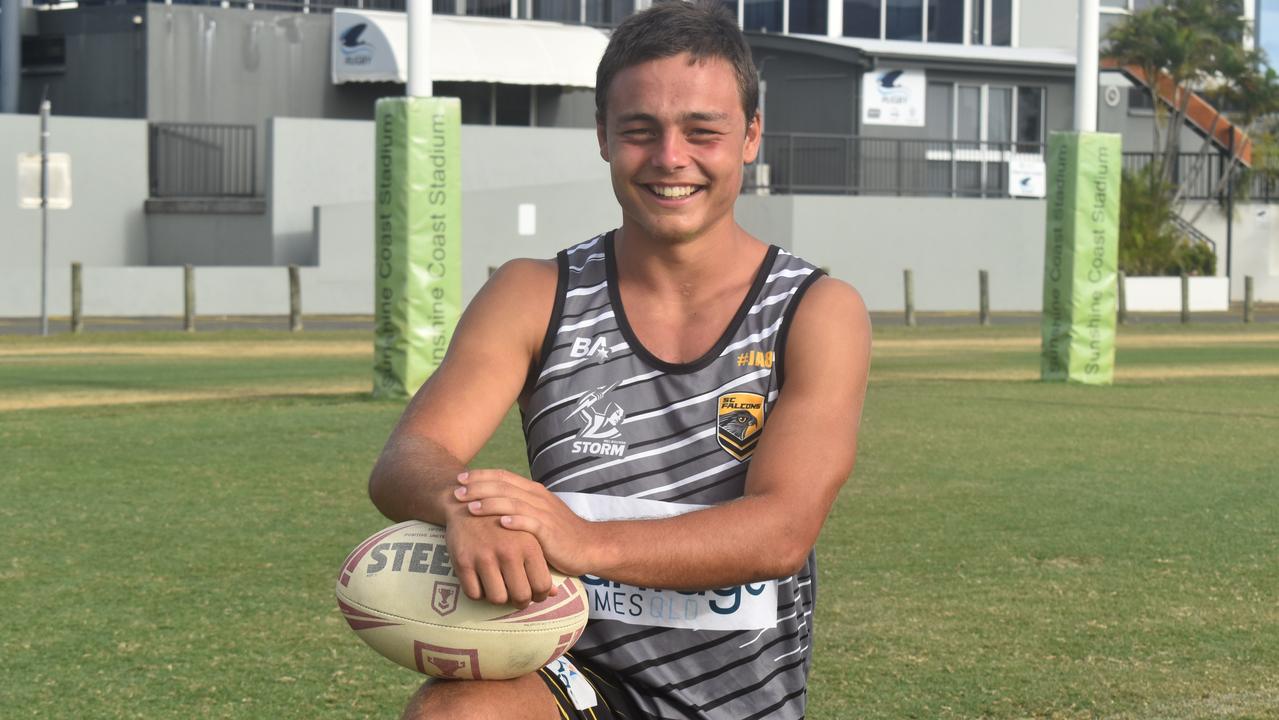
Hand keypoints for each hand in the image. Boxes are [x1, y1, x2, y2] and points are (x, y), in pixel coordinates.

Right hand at [442, 498, 555, 608]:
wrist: (466, 503)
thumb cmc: (502, 522)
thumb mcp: (526, 536)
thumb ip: (542, 563)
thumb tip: (554, 592)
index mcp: (529, 545)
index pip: (542, 585)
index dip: (540, 595)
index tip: (534, 594)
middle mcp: (508, 552)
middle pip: (521, 596)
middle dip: (521, 601)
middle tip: (517, 597)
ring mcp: (484, 557)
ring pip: (497, 599)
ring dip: (499, 598)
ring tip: (500, 588)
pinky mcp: (463, 562)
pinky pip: (473, 593)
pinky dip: (478, 593)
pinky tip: (482, 583)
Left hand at [455, 470, 598, 576]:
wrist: (589, 546)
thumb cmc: (559, 533)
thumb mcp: (538, 514)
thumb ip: (519, 506)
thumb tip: (492, 505)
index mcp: (533, 491)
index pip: (503, 476)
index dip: (480, 476)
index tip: (459, 480)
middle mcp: (538, 497)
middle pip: (504, 487)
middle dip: (478, 488)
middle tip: (457, 493)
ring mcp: (544, 513)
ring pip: (513, 502)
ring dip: (491, 504)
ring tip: (471, 507)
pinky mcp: (550, 531)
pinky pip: (531, 523)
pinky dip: (515, 521)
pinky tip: (500, 523)